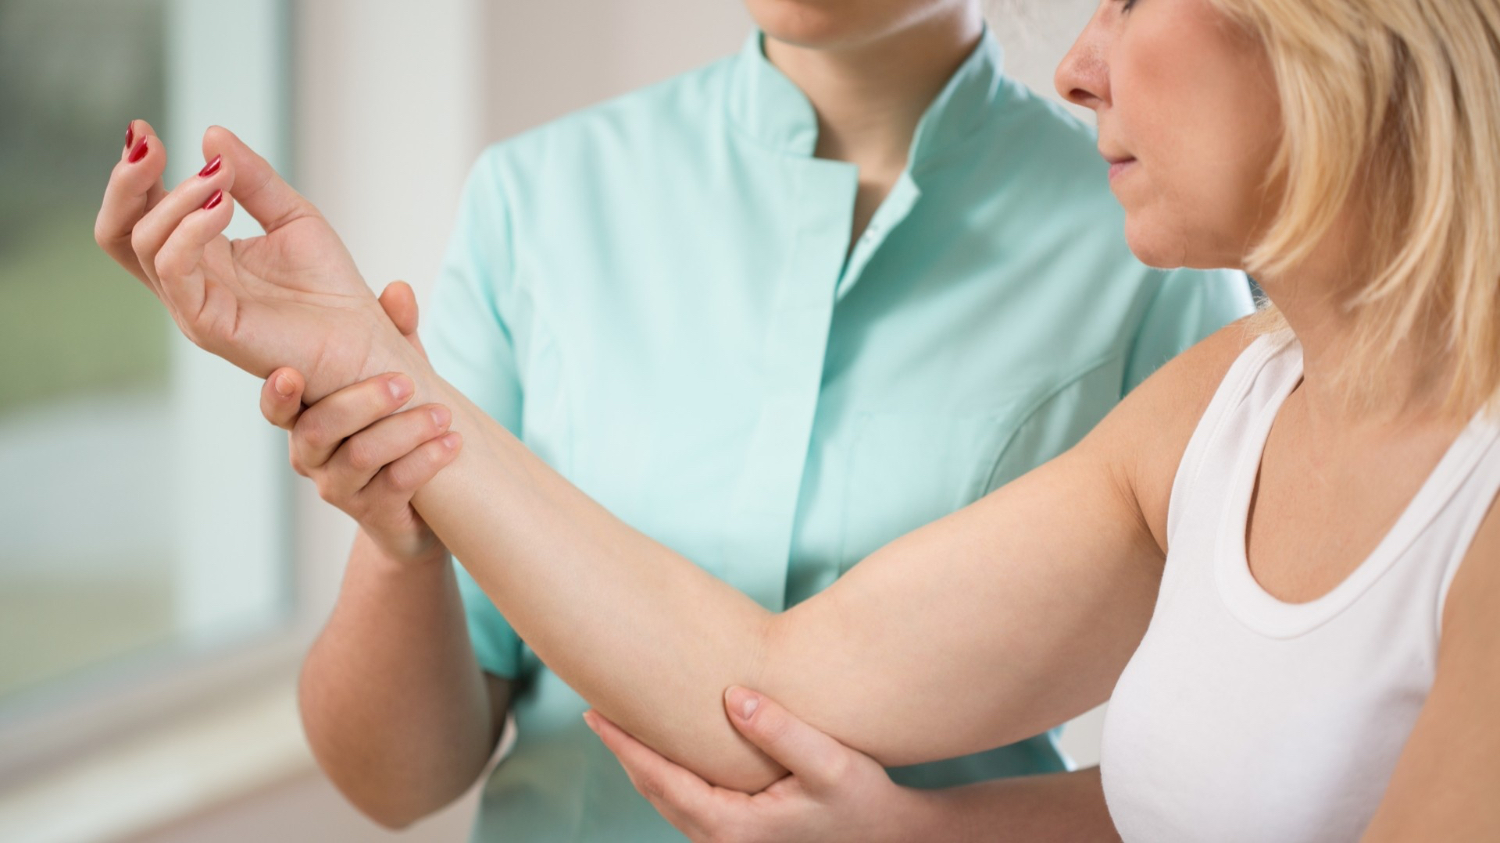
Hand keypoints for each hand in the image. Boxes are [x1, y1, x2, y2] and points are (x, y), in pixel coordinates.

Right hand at [94, 119, 413, 402]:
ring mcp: (193, 305)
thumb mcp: (292, 215)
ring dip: (176, 198)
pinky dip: (188, 229)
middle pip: (121, 232)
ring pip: (145, 244)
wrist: (364, 340)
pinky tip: (220, 203)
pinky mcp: (208, 326)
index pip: (142, 214)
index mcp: (201, 256)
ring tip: (218, 177)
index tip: (144, 130)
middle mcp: (188, 282)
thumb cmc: (332, 287)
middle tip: (147, 141)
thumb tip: (211, 135)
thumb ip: (253, 178)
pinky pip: (174, 271)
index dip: (135, 173)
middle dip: (126, 182)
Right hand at [261, 281, 460, 565]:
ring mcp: (340, 487)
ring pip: (359, 457)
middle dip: (362, 401)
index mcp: (307, 417)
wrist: (420, 508)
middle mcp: (312, 455)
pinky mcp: (374, 512)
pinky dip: (425, 461)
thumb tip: (399, 290)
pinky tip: (452, 443)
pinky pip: (394, 485)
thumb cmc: (397, 429)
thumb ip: (394, 337)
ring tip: (442, 415)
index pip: (277, 407)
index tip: (288, 374)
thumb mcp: (396, 378)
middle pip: (318, 429)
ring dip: (404, 431)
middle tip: (404, 383)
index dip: (277, 393)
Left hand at [586, 687, 926, 842]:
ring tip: (624, 725)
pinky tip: (670, 750)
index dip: (624, 745)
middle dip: (625, 751)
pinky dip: (670, 777)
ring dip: (645, 765)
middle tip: (597, 708)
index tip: (593, 714)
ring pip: (670, 802)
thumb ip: (782, 730)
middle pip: (655, 793)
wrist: (895, 841)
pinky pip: (689, 805)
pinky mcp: (743, 840)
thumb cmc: (867, 803)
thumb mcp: (831, 763)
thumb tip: (733, 697)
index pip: (661, 780)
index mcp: (733, 828)